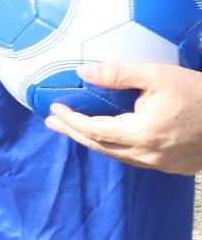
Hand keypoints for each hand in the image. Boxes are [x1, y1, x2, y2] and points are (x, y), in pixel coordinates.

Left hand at [45, 63, 201, 174]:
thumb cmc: (198, 92)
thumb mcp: (157, 75)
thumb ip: (118, 74)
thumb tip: (82, 72)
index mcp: (141, 134)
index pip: (94, 131)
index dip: (71, 121)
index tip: (54, 109)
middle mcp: (148, 155)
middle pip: (101, 147)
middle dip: (74, 133)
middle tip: (52, 123)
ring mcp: (162, 165)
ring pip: (118, 156)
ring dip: (94, 141)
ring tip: (74, 128)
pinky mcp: (174, 167)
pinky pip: (136, 159)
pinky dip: (117, 148)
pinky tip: (110, 138)